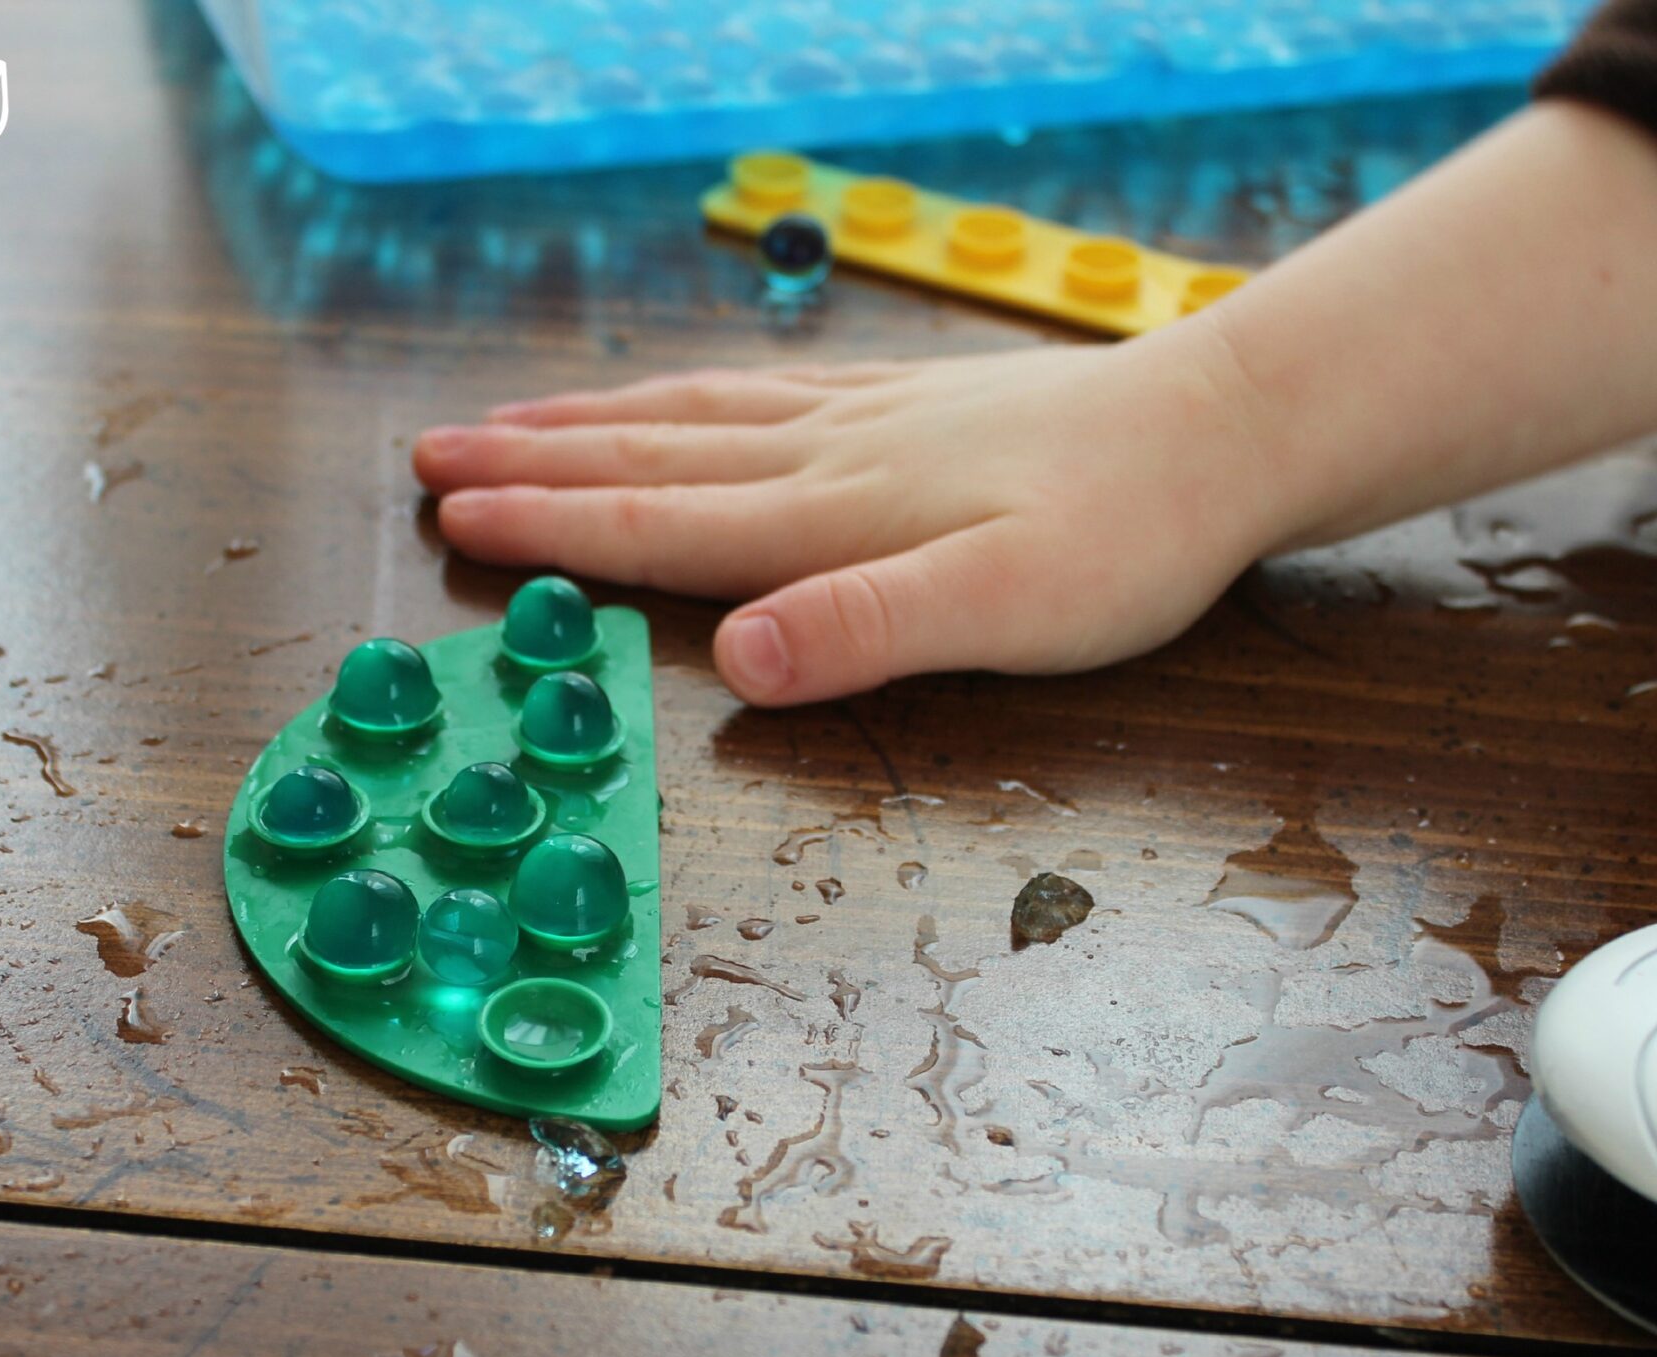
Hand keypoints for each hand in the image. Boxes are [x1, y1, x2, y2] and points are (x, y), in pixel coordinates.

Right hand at [412, 331, 1287, 705]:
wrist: (1226, 426)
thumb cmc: (1128, 536)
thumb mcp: (1005, 606)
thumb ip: (866, 630)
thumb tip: (737, 660)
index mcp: (835, 516)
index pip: (662, 522)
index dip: (552, 527)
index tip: (452, 515)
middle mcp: (831, 454)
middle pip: (651, 456)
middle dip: (534, 463)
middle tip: (431, 455)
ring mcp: (869, 420)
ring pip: (696, 416)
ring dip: (592, 421)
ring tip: (511, 417)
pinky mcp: (911, 404)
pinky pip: (761, 395)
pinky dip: (687, 396)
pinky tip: (681, 396)